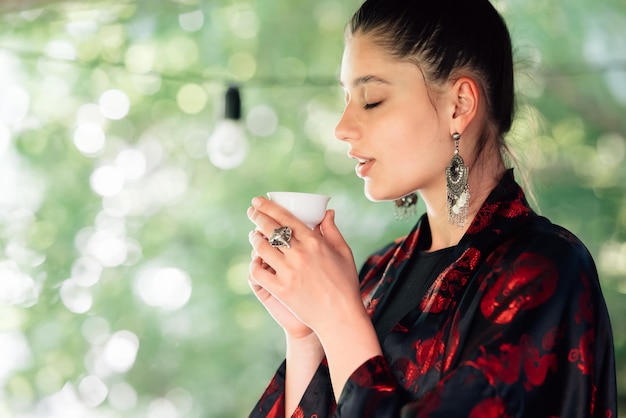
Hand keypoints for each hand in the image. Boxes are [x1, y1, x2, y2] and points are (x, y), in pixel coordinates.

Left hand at [247, 197, 363, 337]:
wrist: (340, 317)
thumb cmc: (345, 284)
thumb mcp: (343, 253)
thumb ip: (332, 231)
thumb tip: (327, 212)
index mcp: (315, 242)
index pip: (286, 218)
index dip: (269, 207)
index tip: (259, 201)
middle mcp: (300, 254)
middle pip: (271, 229)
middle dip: (257, 216)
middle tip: (251, 211)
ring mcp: (288, 272)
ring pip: (262, 248)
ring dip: (254, 239)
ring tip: (253, 235)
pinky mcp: (281, 289)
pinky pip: (258, 272)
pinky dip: (254, 264)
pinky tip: (255, 260)